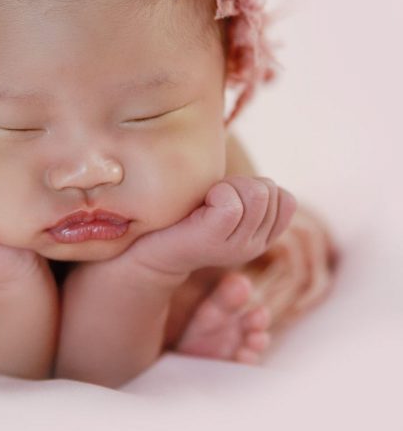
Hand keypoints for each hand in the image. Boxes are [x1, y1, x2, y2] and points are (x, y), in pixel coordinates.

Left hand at [104, 175, 298, 288]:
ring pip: (255, 195)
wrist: (144, 247)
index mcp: (262, 237)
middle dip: (239, 183)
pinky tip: (198, 207)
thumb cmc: (183, 215)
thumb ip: (251, 195)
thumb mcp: (227, 204)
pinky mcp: (213, 239)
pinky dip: (216, 193)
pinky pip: (231, 205)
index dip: (255, 187)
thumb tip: (265, 184)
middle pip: (269, 192)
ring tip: (204, 203)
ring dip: (227, 185)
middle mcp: (254, 246)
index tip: (226, 196)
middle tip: (210, 199)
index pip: (285, 200)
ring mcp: (236, 247)